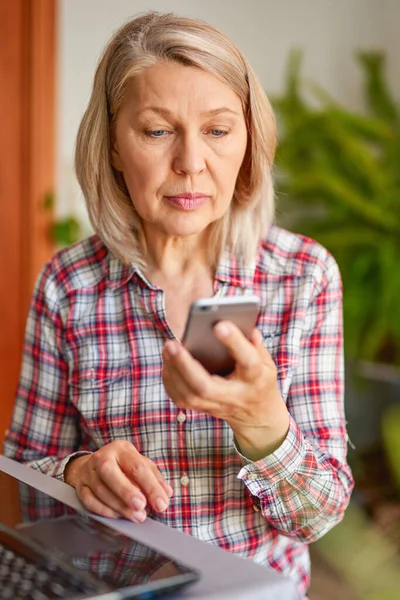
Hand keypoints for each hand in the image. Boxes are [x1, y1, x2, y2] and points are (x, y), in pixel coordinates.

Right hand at [64, 440, 172, 522]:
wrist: (95, 464)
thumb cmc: (123, 466)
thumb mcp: (141, 464)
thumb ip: (155, 478)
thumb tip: (166, 494)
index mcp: (121, 449)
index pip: (137, 466)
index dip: (150, 486)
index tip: (161, 504)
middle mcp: (102, 457)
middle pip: (110, 473)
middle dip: (127, 492)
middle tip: (142, 508)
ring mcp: (89, 472)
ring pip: (100, 490)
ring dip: (119, 507)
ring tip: (136, 517)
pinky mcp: (81, 487)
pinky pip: (89, 501)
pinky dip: (104, 511)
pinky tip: (118, 516)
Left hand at [162, 322, 289, 460]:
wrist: (258, 415)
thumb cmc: (260, 379)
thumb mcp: (266, 360)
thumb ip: (254, 342)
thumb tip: (240, 321)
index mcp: (256, 379)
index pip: (247, 361)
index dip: (234, 342)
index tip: (218, 324)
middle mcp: (236, 396)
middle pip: (205, 387)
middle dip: (185, 364)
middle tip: (172, 343)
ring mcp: (218, 406)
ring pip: (190, 395)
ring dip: (174, 371)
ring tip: (167, 348)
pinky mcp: (204, 410)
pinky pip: (181, 399)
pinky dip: (171, 380)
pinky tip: (168, 362)